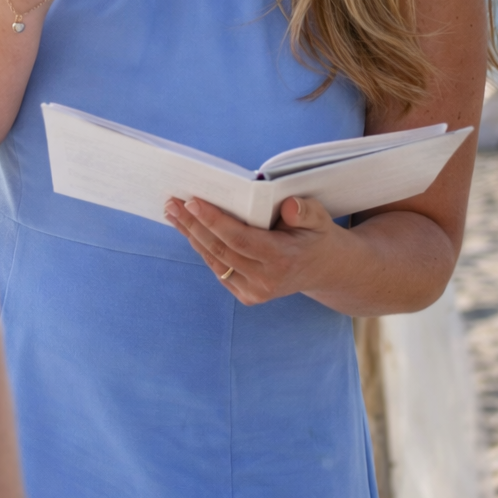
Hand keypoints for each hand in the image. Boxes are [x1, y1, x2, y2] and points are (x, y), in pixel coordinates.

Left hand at [164, 195, 344, 305]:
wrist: (324, 270)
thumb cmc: (316, 237)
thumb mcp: (320, 219)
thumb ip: (305, 211)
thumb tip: (289, 206)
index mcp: (282, 259)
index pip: (239, 239)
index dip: (213, 221)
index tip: (192, 201)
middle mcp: (266, 280)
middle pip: (220, 249)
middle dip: (193, 225)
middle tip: (173, 202)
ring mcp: (255, 291)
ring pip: (215, 260)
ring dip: (191, 235)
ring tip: (173, 213)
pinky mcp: (248, 296)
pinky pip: (219, 269)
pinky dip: (203, 248)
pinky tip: (189, 230)